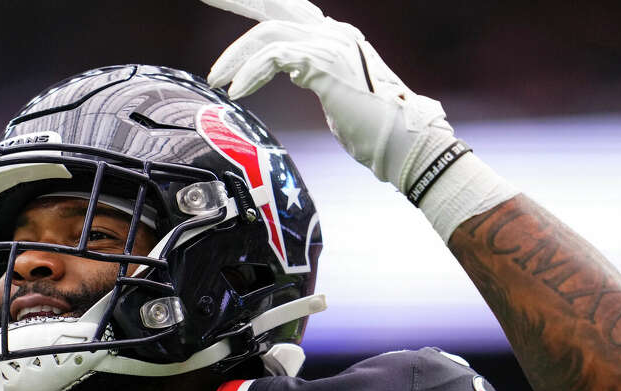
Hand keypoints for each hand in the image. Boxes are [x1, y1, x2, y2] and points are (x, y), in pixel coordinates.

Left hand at [202, 0, 456, 194]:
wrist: (403, 146)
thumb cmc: (373, 132)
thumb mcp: (337, 95)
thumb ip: (316, 76)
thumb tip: (298, 74)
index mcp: (335, 36)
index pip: (288, 11)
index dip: (255, 4)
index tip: (221, 0)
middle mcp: (333, 32)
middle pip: (275, 5)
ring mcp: (330, 44)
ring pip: (268, 34)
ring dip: (235, 57)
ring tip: (217, 80)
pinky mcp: (323, 64)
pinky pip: (274, 58)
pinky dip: (250, 74)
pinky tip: (237, 92)